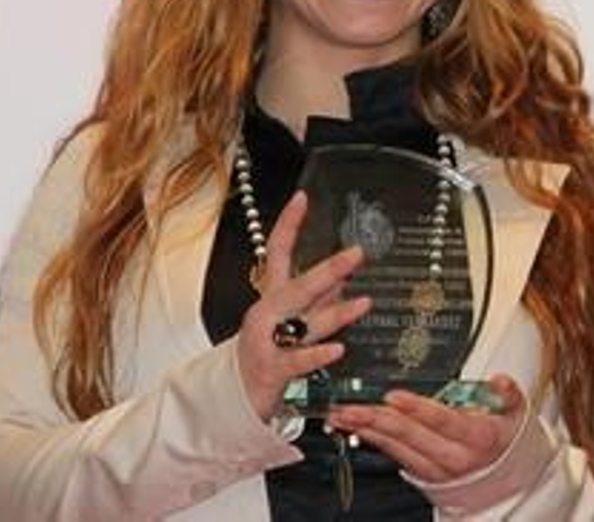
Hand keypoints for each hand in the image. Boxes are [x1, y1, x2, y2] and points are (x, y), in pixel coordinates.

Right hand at [236, 191, 370, 420]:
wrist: (230, 396)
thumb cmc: (265, 352)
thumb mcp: (289, 318)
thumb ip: (315, 297)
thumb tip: (344, 274)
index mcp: (271, 297)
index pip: (277, 253)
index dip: (288, 224)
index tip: (302, 199)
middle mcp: (267, 314)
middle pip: (297, 286)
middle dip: (328, 269)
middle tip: (356, 254)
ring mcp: (267, 341)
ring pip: (304, 323)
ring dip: (336, 313)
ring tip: (363, 304)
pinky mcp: (272, 370)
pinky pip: (298, 361)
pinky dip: (318, 355)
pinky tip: (337, 349)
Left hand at [327, 375, 525, 483]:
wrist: (506, 481)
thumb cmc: (505, 439)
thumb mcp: (516, 413)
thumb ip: (508, 394)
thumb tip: (499, 381)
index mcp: (478, 438)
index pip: (445, 422)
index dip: (419, 409)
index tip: (395, 397)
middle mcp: (454, 457)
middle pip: (411, 437)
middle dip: (378, 421)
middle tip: (352, 407)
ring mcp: (435, 468)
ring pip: (397, 447)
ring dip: (367, 430)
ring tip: (342, 414)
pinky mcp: (421, 472)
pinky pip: (394, 454)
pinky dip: (373, 439)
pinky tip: (356, 426)